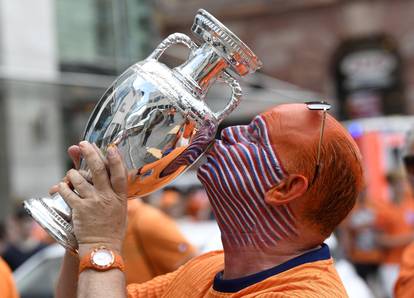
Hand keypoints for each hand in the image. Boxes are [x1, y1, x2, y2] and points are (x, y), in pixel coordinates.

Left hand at [57, 141, 127, 256]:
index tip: (111, 147)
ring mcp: (93, 202)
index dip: (115, 159)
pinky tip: (62, 187)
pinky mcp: (79, 209)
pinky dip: (63, 187)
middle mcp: (107, 197)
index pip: (119, 173)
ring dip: (72, 173)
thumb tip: (111, 176)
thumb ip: (115, 192)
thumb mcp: (120, 209)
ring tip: (71, 173)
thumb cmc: (112, 229)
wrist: (102, 248)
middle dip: (90, 153)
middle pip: (98, 169)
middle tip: (83, 143)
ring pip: (79, 178)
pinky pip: (67, 191)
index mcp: (120, 197)